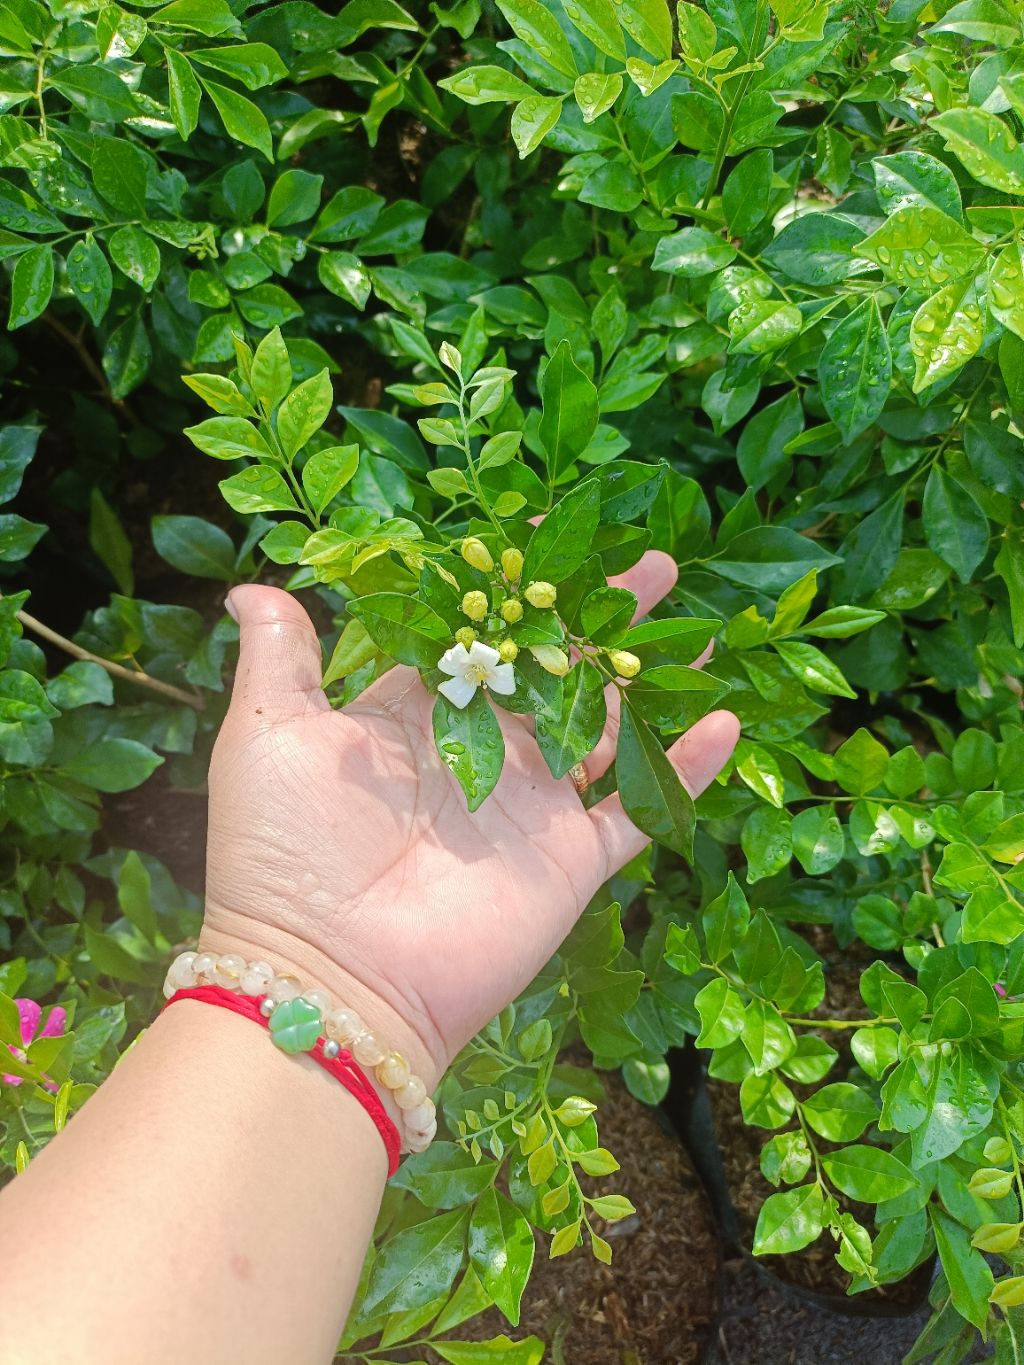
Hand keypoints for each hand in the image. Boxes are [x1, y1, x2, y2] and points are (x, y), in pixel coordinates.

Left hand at [201, 553, 738, 1089]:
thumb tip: (251, 589)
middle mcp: (483, 754)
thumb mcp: (269, 734)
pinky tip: (724, 720)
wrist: (331, 974)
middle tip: (651, 564)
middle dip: (601, 618)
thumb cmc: (283, 851)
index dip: (512, 593)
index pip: (477, 639)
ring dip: (650, 679)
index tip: (550, 540)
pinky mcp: (570, 859)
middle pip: (555, 671)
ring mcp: (532, 807)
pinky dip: (684, 770)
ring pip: (607, 729)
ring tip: (697, 628)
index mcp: (417, 718)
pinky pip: (640, 808)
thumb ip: (280, 655)